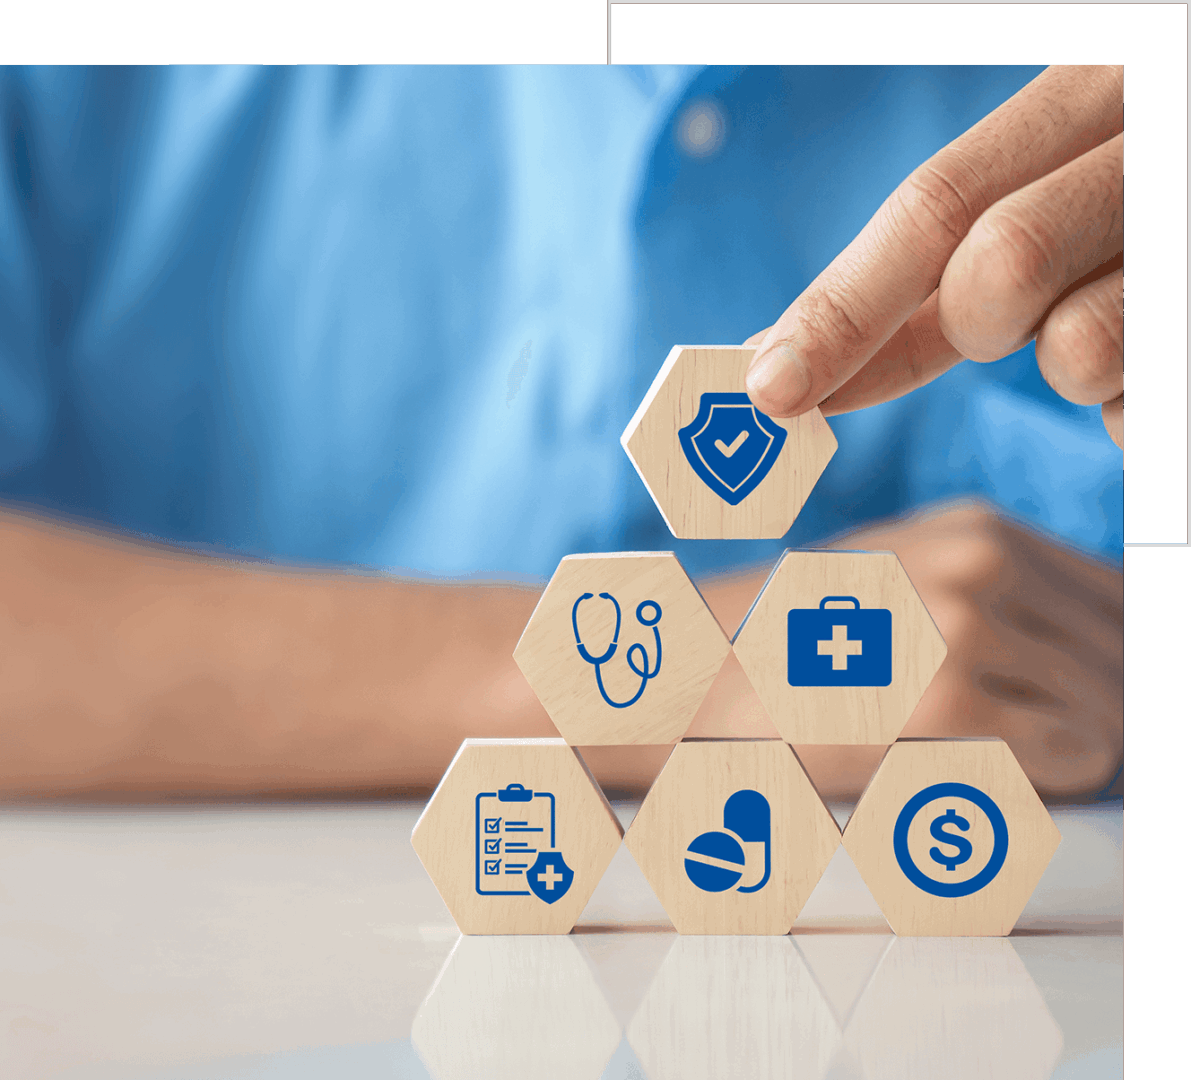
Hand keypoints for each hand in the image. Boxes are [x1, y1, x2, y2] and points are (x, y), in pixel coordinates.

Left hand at [744, 65, 1123, 449]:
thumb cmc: (1118, 226)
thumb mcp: (1029, 213)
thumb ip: (927, 275)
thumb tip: (785, 361)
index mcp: (1080, 100)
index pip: (931, 210)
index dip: (837, 308)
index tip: (767, 387)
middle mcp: (1142, 143)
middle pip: (993, 265)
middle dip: (977, 323)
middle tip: (1013, 317)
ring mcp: (1183, 232)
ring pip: (1075, 346)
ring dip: (1069, 360)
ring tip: (1115, 312)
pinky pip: (1133, 399)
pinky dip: (1124, 400)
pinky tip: (1155, 349)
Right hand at [831, 500, 1121, 799]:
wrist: (707, 683)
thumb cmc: (805, 647)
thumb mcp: (906, 586)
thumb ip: (996, 598)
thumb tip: (1100, 652)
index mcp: (975, 531)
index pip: (1114, 595)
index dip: (1113, 658)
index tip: (1093, 695)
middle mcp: (979, 563)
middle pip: (1117, 651)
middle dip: (1103, 705)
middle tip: (1061, 738)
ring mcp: (962, 628)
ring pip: (1106, 704)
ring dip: (1082, 742)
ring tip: (1027, 757)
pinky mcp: (945, 703)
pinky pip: (1073, 749)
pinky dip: (1061, 771)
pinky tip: (1009, 768)